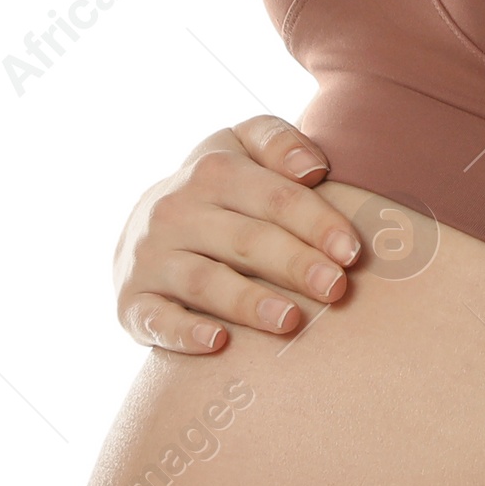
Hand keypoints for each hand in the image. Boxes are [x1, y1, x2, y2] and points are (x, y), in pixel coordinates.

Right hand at [114, 115, 361, 354]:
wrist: (142, 226)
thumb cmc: (219, 191)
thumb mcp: (242, 148)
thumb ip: (279, 142)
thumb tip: (312, 168)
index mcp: (212, 171)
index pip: (273, 197)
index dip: (315, 222)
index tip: (351, 252)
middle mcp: (176, 212)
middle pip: (244, 239)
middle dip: (293, 263)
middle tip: (335, 288)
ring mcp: (151, 257)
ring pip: (204, 281)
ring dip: (248, 302)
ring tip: (290, 321)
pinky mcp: (133, 301)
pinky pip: (156, 319)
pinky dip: (184, 332)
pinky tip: (218, 342)